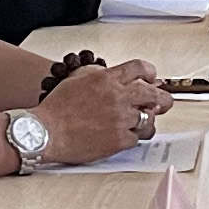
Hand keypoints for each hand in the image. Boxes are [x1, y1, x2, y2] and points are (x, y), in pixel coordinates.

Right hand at [39, 57, 171, 162]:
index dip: (151, 73)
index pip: (141, 68)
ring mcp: (121, 119)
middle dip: (162, 98)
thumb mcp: (78, 79)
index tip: (152, 79)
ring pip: (150, 119)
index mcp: (107, 79)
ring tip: (141, 123)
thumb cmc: (56, 108)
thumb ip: (100, 74)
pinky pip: (137, 138)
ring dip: (147, 121)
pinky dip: (132, 138)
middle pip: (155, 94)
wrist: (45, 132)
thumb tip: (117, 76)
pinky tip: (124, 136)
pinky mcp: (119, 140)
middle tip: (163, 103)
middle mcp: (118, 97)